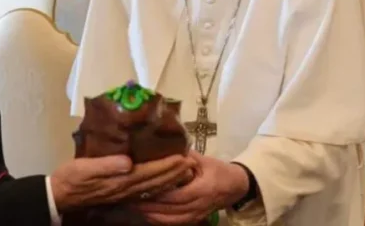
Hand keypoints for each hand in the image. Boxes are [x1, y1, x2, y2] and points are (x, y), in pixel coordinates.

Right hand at [50, 154, 196, 211]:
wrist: (60, 194)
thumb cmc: (72, 178)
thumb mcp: (86, 168)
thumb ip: (107, 165)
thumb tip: (128, 161)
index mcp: (120, 180)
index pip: (150, 173)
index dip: (167, 166)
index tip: (183, 157)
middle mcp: (126, 188)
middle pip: (156, 181)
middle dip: (174, 172)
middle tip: (191, 162)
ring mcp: (123, 192)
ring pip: (153, 187)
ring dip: (169, 178)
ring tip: (183, 169)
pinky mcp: (119, 192)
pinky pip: (144, 189)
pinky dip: (157, 184)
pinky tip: (162, 180)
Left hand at [134, 151, 249, 224]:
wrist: (235, 186)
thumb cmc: (218, 170)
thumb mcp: (203, 160)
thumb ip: (184, 155)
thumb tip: (162, 147)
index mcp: (202, 189)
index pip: (176, 196)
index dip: (158, 195)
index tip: (140, 188)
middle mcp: (199, 205)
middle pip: (170, 210)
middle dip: (149, 206)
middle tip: (129, 197)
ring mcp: (197, 215)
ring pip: (171, 220)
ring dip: (151, 215)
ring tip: (134, 206)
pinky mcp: (195, 220)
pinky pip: (175, 223)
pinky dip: (159, 220)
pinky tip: (147, 214)